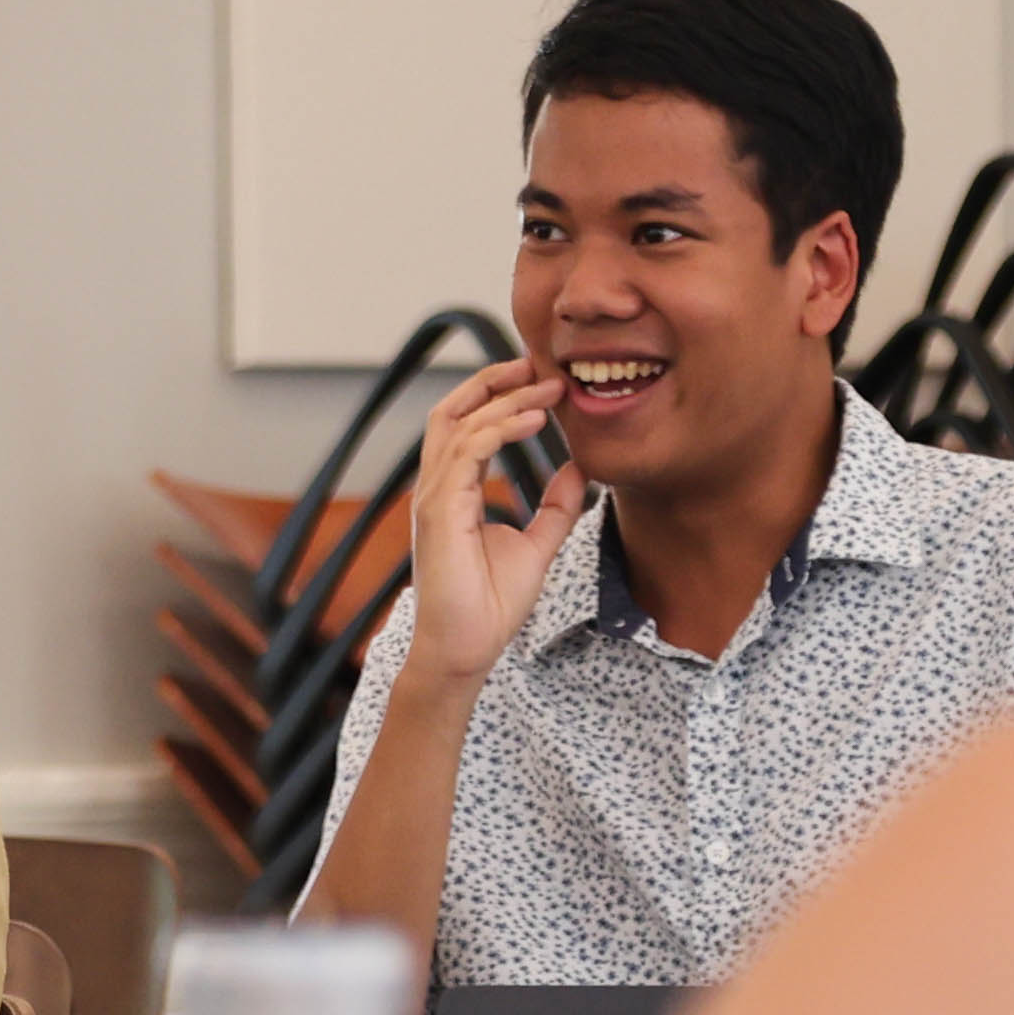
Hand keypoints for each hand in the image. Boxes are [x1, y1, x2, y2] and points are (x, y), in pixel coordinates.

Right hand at [398, 360, 587, 692]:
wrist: (466, 650)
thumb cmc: (490, 605)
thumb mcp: (538, 546)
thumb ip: (555, 507)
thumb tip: (579, 470)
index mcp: (453, 492)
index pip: (466, 426)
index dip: (499, 396)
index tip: (540, 381)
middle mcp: (437, 487)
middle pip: (452, 410)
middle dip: (492, 381)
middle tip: (540, 364)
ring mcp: (434, 498)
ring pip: (460, 424)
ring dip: (505, 401)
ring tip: (548, 390)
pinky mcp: (440, 512)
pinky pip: (466, 453)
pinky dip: (500, 429)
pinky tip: (534, 421)